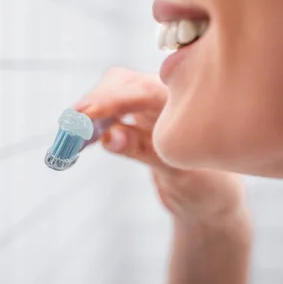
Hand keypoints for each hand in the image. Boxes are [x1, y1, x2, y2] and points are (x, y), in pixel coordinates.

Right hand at [75, 67, 247, 224]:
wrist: (213, 199)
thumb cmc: (207, 185)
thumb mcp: (178, 173)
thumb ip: (143, 151)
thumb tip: (109, 136)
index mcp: (185, 104)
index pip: (143, 91)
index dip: (111, 100)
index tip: (85, 113)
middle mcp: (166, 97)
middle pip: (122, 84)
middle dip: (94, 102)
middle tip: (69, 124)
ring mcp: (150, 106)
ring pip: (111, 94)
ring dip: (88, 113)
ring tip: (69, 136)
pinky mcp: (137, 118)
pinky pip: (109, 112)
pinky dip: (91, 124)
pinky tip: (80, 139)